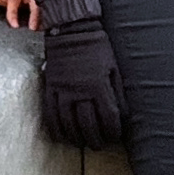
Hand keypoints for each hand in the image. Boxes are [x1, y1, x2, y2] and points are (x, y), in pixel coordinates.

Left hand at [0, 0, 39, 31]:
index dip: (14, 12)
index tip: (14, 25)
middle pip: (32, 0)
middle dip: (35, 14)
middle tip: (33, 28)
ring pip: (38, 2)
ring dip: (40, 15)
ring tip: (40, 29)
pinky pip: (40, 4)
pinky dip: (42, 14)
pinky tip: (43, 25)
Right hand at [38, 13, 125, 148]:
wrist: (71, 30)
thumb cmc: (97, 48)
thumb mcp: (113, 67)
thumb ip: (118, 92)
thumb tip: (123, 115)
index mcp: (98, 85)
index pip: (108, 117)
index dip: (113, 131)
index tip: (115, 135)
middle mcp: (79, 90)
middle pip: (88, 125)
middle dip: (96, 139)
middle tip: (99, 145)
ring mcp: (62, 90)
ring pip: (68, 124)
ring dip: (76, 138)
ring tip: (82, 143)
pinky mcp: (50, 88)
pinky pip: (50, 114)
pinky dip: (56, 129)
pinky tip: (62, 137)